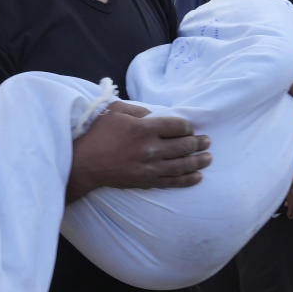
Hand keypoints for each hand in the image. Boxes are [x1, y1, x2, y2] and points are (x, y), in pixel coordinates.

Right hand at [67, 100, 210, 201]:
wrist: (83, 164)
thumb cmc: (97, 134)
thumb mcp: (115, 112)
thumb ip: (138, 109)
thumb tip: (154, 115)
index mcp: (144, 128)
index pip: (177, 126)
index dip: (187, 126)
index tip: (190, 127)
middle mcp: (150, 148)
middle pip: (183, 145)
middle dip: (198, 143)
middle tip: (207, 141)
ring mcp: (149, 167)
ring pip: (182, 165)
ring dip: (198, 161)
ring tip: (209, 158)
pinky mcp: (146, 181)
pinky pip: (172, 182)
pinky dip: (187, 180)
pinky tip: (198, 177)